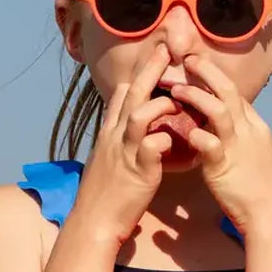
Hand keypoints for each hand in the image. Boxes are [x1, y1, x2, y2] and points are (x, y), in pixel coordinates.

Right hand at [74, 44, 174, 243]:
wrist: (94, 222)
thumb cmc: (107, 193)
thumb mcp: (110, 158)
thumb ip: (122, 139)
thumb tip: (134, 125)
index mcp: (110, 133)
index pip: (123, 95)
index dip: (139, 75)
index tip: (155, 56)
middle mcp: (115, 137)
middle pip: (132, 95)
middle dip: (149, 70)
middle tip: (166, 49)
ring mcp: (125, 153)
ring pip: (139, 116)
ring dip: (159, 105)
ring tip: (177, 102)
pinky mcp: (137, 172)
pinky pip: (151, 148)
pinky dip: (164, 140)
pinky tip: (174, 140)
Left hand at [172, 55, 271, 234]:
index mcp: (259, 129)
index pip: (238, 96)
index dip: (219, 82)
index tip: (202, 72)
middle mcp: (249, 132)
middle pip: (228, 92)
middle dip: (207, 72)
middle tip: (188, 59)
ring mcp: (236, 147)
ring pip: (216, 109)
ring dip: (195, 96)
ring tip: (175, 89)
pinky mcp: (222, 165)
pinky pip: (207, 143)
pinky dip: (194, 133)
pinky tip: (181, 129)